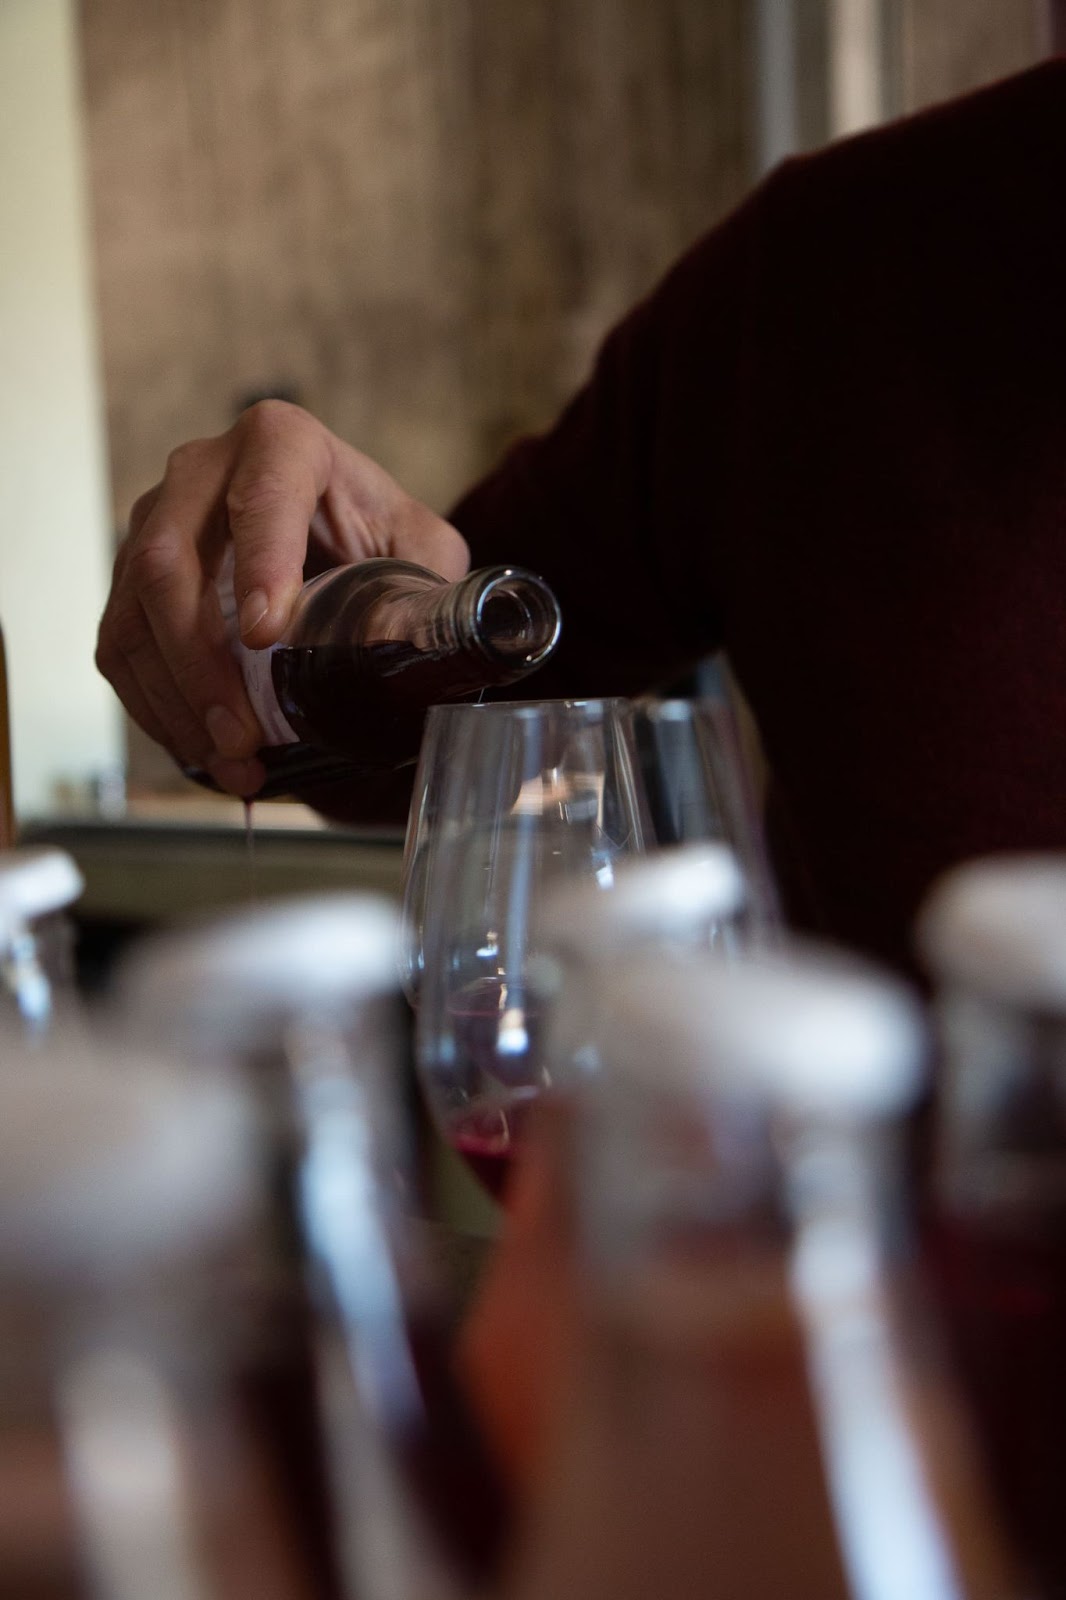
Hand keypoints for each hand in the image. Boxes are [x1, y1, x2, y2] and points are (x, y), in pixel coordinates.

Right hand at [96, 400, 469, 794]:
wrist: (331, 534)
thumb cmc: (376, 535)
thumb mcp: (422, 547)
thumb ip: (439, 583)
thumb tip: (469, 641)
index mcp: (281, 443)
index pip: (261, 498)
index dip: (259, 566)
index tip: (267, 636)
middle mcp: (202, 471)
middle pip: (169, 561)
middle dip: (200, 662)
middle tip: (242, 734)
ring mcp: (155, 521)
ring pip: (133, 611)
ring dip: (176, 698)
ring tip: (230, 762)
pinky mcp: (132, 577)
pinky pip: (119, 643)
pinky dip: (155, 706)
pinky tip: (200, 752)